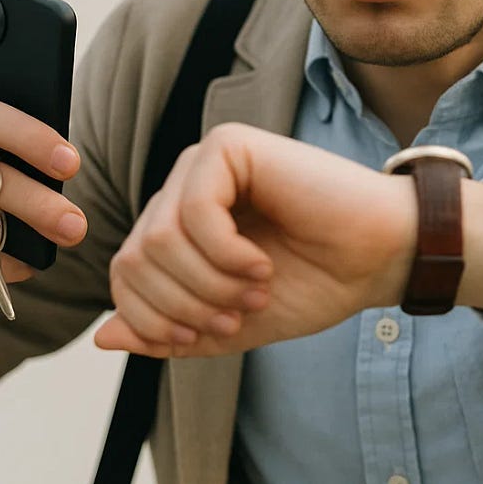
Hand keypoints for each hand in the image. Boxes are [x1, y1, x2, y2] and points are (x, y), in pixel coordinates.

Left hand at [93, 122, 417, 357]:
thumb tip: (104, 337)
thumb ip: (169, 334)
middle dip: (182, 306)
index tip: (204, 338)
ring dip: (209, 282)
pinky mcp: (230, 146)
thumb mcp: (230, 327)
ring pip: (157, 238)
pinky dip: (226, 252)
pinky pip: (194, 210)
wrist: (378, 257)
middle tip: (237, 316)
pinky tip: (261, 262)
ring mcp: (204, 163)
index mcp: (179, 227)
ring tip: (256, 288)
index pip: (124, 276)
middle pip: (133, 260)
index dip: (153, 320)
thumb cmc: (315, 283)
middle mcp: (184, 189)